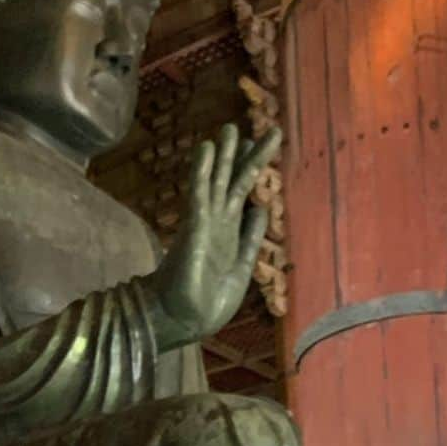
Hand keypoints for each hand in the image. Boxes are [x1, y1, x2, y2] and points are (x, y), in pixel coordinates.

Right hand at [146, 124, 280, 349]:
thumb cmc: (210, 302)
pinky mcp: (194, 226)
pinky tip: (206, 148)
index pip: (242, 193)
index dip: (251, 169)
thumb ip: (251, 238)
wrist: (187, 319)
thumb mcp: (242, 267)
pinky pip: (200, 193)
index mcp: (230, 233)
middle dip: (240, 155)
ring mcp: (205, 223)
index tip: (257, 145)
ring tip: (229, 127)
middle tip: (243, 125)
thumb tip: (260, 208)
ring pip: (217, 181)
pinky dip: (203, 170)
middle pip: (232, 181)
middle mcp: (217, 223)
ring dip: (223, 155)